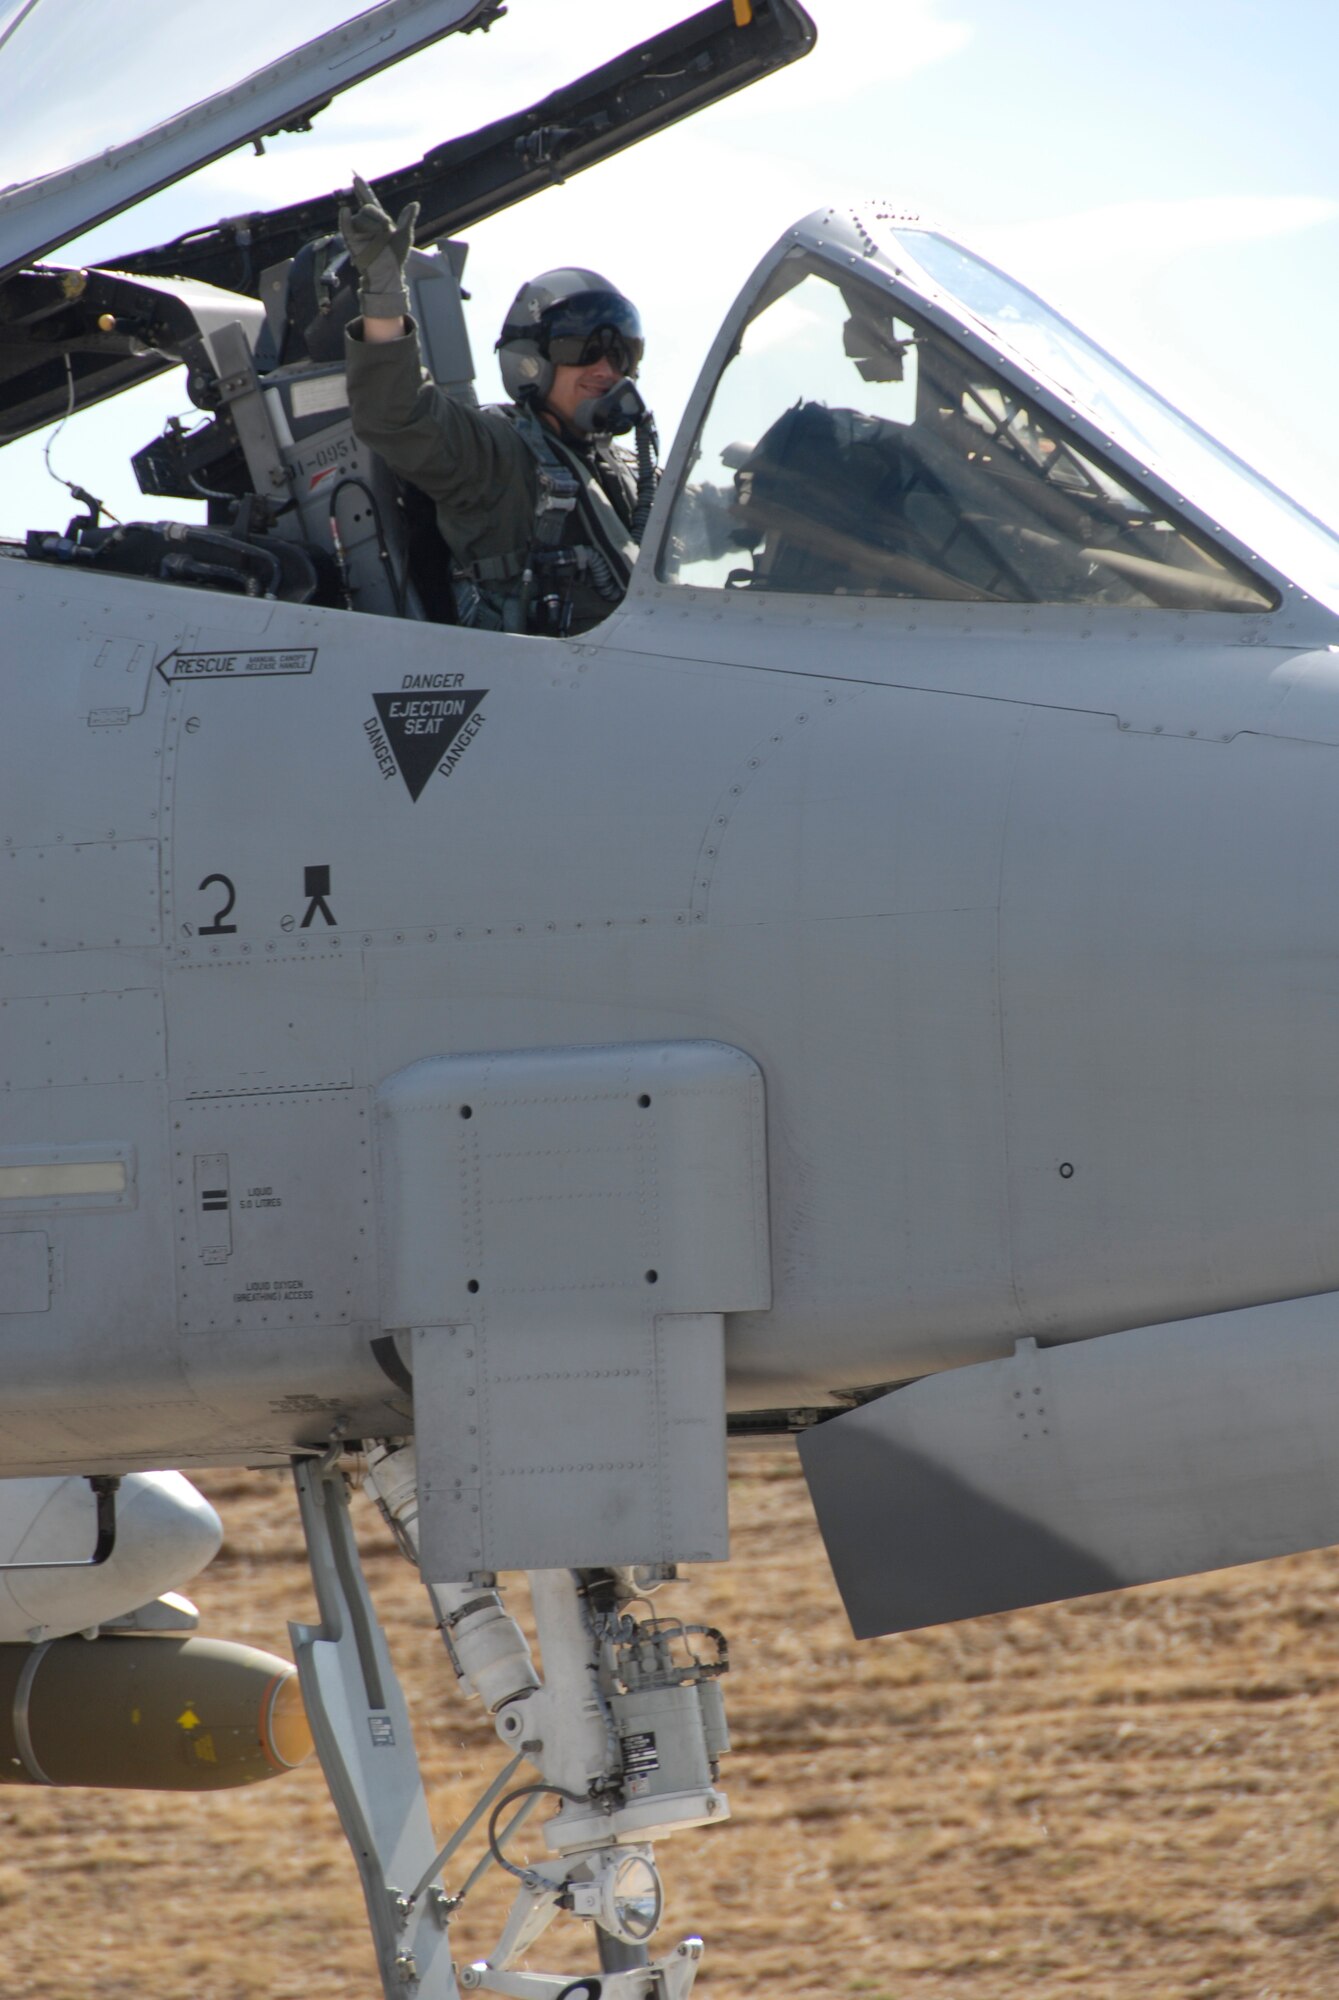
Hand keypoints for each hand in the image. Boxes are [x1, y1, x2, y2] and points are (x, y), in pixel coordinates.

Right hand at [339, 172, 419, 321]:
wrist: (388, 272)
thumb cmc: (396, 257)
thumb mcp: (405, 236)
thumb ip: (407, 219)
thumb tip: (414, 204)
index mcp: (379, 220)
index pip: (369, 200)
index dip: (362, 189)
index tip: (355, 177)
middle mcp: (367, 223)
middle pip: (368, 208)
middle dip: (378, 216)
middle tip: (386, 228)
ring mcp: (358, 230)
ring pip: (361, 216)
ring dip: (372, 225)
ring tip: (378, 237)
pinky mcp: (351, 239)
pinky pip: (346, 225)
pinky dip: (344, 218)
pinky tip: (345, 211)